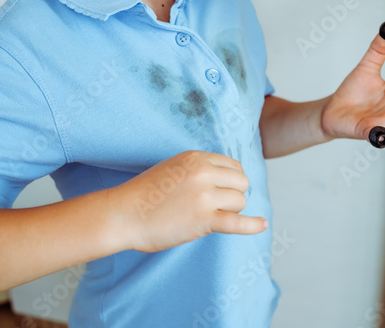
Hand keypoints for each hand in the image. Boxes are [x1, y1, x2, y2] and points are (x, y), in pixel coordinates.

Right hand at [105, 150, 267, 252]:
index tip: (222, 191)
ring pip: (239, 201)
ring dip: (230, 210)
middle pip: (241, 182)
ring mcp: (204, 196)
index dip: (230, 180)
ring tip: (208, 216)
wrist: (123, 214)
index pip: (232, 165)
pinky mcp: (204, 220)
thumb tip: (224, 179)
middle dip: (232, 194)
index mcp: (196, 158)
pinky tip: (262, 226)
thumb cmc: (144, 194)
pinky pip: (238, 222)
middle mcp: (203, 173)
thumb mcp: (172, 168)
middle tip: (215, 205)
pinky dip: (252, 226)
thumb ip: (197, 169)